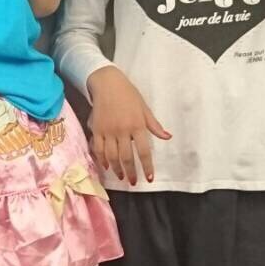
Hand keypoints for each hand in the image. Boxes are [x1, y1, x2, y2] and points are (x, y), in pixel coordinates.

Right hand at [89, 66, 170, 184]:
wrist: (107, 83)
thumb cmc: (129, 95)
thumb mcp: (144, 108)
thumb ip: (154, 125)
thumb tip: (168, 137)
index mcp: (137, 125)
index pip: (144, 151)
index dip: (147, 166)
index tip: (149, 178)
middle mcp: (122, 130)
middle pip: (127, 157)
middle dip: (131, 172)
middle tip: (134, 182)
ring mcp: (108, 131)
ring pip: (112, 156)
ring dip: (117, 169)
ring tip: (121, 177)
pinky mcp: (97, 129)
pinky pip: (98, 149)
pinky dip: (102, 159)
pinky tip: (106, 166)